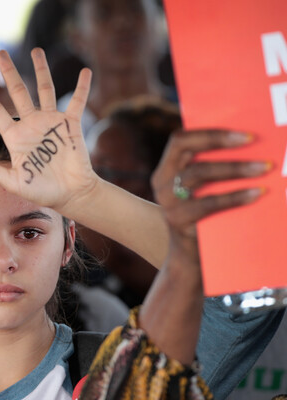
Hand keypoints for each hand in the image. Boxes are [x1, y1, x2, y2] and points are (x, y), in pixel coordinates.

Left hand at [0, 48, 94, 213]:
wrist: (70, 194)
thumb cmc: (42, 191)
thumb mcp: (13, 182)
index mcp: (15, 137)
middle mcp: (31, 125)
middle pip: (18, 93)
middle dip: (9, 73)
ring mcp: (51, 122)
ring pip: (45, 90)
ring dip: (41, 70)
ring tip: (36, 50)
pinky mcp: (70, 125)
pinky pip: (77, 102)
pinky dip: (82, 88)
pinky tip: (85, 72)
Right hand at [151, 129, 268, 262]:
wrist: (190, 258)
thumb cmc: (205, 217)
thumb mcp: (200, 190)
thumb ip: (209, 169)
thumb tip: (251, 145)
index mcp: (166, 170)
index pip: (180, 140)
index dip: (209, 133)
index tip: (243, 133)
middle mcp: (162, 184)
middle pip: (188, 153)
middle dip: (221, 144)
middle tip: (254, 141)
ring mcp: (167, 203)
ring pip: (198, 173)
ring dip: (233, 168)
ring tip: (263, 168)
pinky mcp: (178, 221)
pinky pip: (208, 203)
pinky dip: (235, 196)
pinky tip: (257, 193)